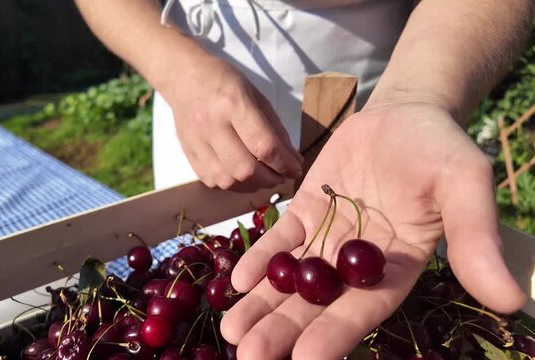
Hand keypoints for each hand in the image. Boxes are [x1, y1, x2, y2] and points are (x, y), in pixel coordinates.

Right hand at [165, 56, 302, 191]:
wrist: (183, 77)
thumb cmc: (225, 82)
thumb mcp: (257, 97)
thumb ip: (275, 129)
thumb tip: (292, 160)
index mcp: (234, 104)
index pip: (264, 146)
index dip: (284, 164)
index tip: (296, 169)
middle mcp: (213, 125)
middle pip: (245, 170)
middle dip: (270, 179)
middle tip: (281, 176)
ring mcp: (197, 142)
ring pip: (228, 181)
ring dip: (251, 186)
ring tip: (263, 178)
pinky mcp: (188, 154)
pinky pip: (213, 182)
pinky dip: (232, 184)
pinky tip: (241, 176)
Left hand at [220, 101, 525, 358]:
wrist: (406, 112)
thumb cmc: (441, 148)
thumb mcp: (463, 185)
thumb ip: (475, 239)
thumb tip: (509, 300)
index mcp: (398, 267)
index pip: (366, 309)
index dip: (336, 334)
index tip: (306, 359)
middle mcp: (359, 263)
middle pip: (319, 305)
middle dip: (284, 330)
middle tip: (248, 355)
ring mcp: (330, 238)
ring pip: (293, 280)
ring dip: (263, 305)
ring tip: (231, 332)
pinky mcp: (307, 212)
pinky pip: (281, 240)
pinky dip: (260, 260)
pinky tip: (237, 281)